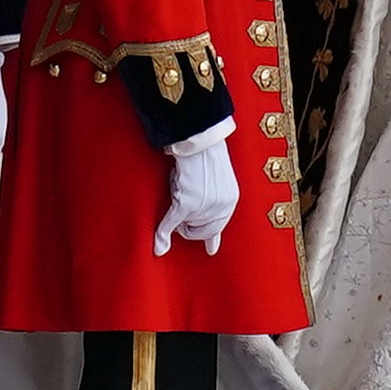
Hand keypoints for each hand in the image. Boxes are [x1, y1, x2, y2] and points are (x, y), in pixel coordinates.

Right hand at [157, 128, 238, 252]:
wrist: (198, 139)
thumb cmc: (206, 156)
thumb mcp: (218, 181)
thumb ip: (217, 205)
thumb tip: (212, 235)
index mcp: (230, 201)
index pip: (217, 228)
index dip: (209, 236)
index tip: (211, 250)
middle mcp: (220, 206)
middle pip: (199, 231)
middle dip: (187, 222)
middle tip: (182, 201)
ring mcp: (204, 205)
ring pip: (184, 224)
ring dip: (178, 210)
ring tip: (181, 185)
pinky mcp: (187, 201)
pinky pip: (172, 222)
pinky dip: (163, 233)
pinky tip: (160, 243)